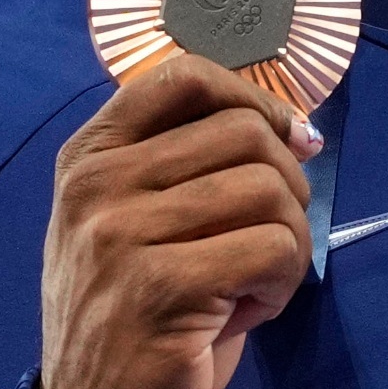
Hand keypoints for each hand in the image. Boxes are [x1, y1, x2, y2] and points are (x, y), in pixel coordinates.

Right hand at [41, 55, 322, 388]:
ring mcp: (120, 235)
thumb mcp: (141, 219)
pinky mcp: (159, 287)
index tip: (291, 136)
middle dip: (287, 183)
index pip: (183, 76)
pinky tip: (250, 309)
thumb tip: (298, 129)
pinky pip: (274, 248)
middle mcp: (95, 185)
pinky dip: (284, 281)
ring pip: (267, 188)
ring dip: (289, 240)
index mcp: (89, 156)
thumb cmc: (136, 312)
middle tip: (273, 236)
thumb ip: (193, 162)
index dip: (254, 97)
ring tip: (256, 281)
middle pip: (243, 132)